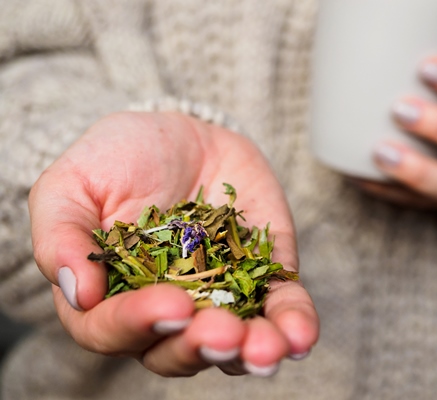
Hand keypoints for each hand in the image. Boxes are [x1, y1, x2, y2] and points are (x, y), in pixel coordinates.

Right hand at [29, 111, 318, 376]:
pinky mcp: (263, 276)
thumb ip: (63, 236)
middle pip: (178, 351)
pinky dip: (292, 324)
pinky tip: (300, 335)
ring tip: (268, 347)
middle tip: (222, 332)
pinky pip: (279, 309)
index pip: (113, 331)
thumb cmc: (117, 159)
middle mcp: (166, 310)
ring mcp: (218, 297)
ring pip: (233, 345)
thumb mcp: (72, 184)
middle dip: (201, 347)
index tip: (169, 305)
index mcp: (111, 297)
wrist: (180, 133)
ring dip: (252, 352)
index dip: (139, 325)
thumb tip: (80, 294)